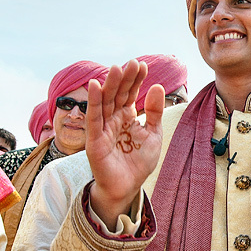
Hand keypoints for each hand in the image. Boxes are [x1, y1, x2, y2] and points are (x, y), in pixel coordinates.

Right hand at [86, 60, 163, 225]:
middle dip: (124, 79)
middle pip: (117, 94)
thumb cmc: (138, 162)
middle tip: (132, 63)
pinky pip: (93, 119)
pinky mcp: (94, 140)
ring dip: (109, 85)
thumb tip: (157, 86)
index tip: (142, 66)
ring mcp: (103, 128)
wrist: (127, 187)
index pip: (130, 94)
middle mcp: (113, 119)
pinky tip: (95, 85)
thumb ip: (155, 112)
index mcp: (127, 116)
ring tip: (116, 68)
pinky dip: (94, 102)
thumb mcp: (153, 134)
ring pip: (105, 102)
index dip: (135, 80)